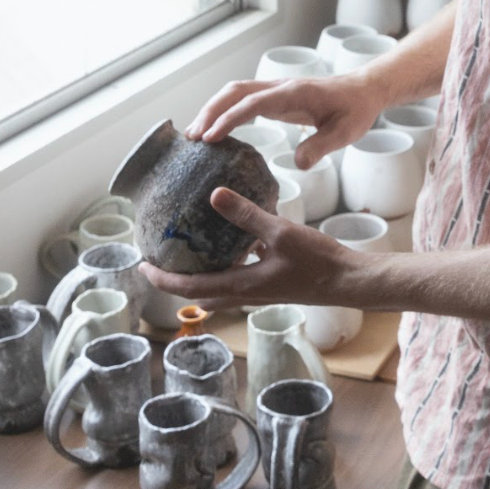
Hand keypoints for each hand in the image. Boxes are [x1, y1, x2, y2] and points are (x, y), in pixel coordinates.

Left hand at [139, 188, 359, 310]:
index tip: (142, 265)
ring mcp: (257, 293)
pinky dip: (222, 268)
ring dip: (197, 277)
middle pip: (197, 294)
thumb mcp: (279, 232)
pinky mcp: (270, 286)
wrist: (347, 281)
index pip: (188, 288)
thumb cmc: (317, 261)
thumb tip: (214, 194)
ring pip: (216, 290)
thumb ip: (247, 214)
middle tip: (158, 260)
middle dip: (174, 279)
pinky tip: (232, 244)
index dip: (162, 278)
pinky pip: (235, 281)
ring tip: (188, 251)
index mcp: (239, 286)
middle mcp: (243, 295)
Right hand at [185, 71, 384, 166]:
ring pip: (236, 92)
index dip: (229, 118)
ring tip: (195, 134)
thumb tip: (298, 164)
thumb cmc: (355, 110)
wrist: (364, 90)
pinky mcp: (276, 95)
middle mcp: (280, 87)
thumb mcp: (345, 132)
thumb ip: (321, 146)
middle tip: (192, 137)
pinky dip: (225, 109)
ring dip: (213, 108)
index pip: (253, 103)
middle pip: (235, 91)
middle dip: (211, 111)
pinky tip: (216, 128)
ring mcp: (276, 89)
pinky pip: (244, 98)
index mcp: (293, 94)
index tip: (209, 136)